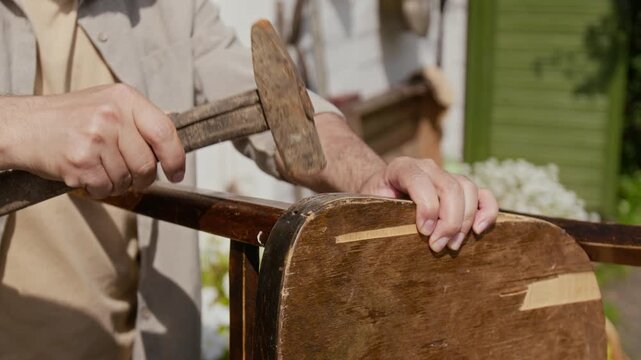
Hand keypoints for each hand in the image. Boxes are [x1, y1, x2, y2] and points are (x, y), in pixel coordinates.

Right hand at [0, 84, 184, 197]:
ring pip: (127, 179)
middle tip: (132, 177)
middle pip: (147, 164)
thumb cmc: (69, 117)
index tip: (177, 173)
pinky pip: (106, 188)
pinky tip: (88, 175)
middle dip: (143, 178)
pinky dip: (100, 190)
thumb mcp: (108, 102)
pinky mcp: (80, 162)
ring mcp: (95, 139)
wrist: (25, 126)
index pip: (165, 131)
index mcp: (124, 98)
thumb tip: (172, 121)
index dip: (176, 158)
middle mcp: (111, 116)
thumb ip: (140, 115)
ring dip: (118, 184)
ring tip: (101, 169)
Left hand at [359, 157, 497, 252]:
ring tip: (451, 245)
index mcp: (402, 167)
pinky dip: (487, 211)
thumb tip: (395, 236)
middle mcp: (428, 167)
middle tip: (437, 246)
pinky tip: (478, 230)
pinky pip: (483, 195)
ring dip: (464, 221)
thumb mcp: (370, 205)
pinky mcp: (461, 188)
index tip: (424, 231)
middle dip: (448, 221)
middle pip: (450, 188)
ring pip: (468, 190)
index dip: (427, 207)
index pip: (420, 180)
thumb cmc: (375, 201)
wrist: (382, 189)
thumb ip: (381, 213)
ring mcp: (446, 175)